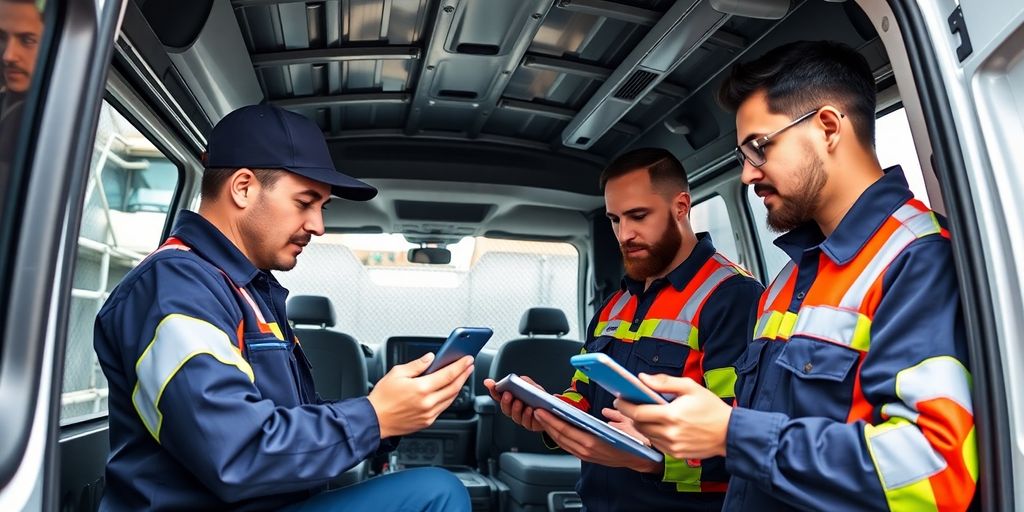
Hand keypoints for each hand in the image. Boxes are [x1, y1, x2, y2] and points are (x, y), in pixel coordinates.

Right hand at [368, 353, 473, 437]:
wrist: (374, 420)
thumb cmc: (382, 397)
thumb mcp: (397, 373)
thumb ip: (417, 365)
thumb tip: (431, 358)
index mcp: (421, 388)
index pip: (448, 374)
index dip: (461, 366)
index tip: (468, 359)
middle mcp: (427, 403)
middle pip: (454, 387)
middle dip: (464, 375)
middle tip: (469, 365)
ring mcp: (429, 414)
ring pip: (451, 398)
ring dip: (459, 386)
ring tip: (462, 376)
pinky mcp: (427, 421)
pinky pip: (444, 407)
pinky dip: (450, 397)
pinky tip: (450, 390)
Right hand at [482, 376, 543, 431]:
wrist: (552, 410)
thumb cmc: (539, 398)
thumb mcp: (533, 387)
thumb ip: (525, 382)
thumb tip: (518, 378)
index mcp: (512, 399)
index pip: (499, 395)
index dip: (493, 390)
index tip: (490, 384)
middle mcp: (514, 410)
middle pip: (505, 408)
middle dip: (505, 401)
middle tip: (508, 394)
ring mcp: (521, 418)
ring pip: (514, 416)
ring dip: (515, 408)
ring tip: (519, 402)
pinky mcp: (529, 424)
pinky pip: (526, 421)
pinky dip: (527, 415)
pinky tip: (530, 409)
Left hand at [533, 408, 661, 473]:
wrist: (638, 459)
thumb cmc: (633, 442)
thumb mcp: (627, 426)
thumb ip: (615, 417)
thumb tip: (607, 411)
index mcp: (594, 442)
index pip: (567, 430)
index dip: (552, 420)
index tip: (542, 410)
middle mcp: (587, 450)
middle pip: (560, 436)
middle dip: (546, 423)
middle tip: (537, 410)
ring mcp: (585, 454)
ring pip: (561, 442)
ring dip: (550, 429)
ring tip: (542, 417)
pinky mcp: (585, 456)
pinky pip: (567, 446)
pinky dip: (558, 436)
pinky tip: (554, 427)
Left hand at [615, 374, 731, 459]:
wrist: (729, 433)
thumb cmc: (711, 408)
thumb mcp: (690, 387)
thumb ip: (664, 382)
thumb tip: (643, 378)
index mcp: (671, 415)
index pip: (638, 412)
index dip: (625, 405)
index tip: (619, 399)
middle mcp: (669, 433)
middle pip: (638, 424)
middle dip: (630, 414)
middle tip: (628, 403)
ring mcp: (672, 446)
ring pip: (645, 435)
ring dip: (641, 424)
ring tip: (644, 413)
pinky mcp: (675, 454)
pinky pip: (656, 443)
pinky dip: (652, 433)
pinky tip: (658, 424)